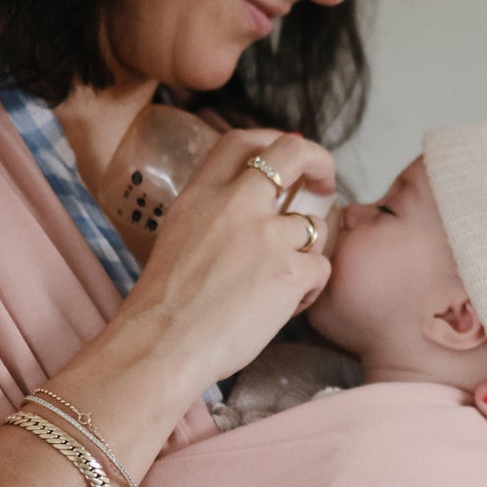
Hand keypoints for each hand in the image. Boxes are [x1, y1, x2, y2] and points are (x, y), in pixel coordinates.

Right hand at [119, 128, 336, 390]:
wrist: (161, 346)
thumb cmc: (164, 307)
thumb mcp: (178, 238)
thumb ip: (213, 216)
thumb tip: (246, 205)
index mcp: (201, 195)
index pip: (241, 141)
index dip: (273, 141)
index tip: (289, 156)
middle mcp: (235, 205)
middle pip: (292, 153)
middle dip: (319, 160)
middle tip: (325, 183)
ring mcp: (266, 236)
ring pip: (315, 226)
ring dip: (310, 253)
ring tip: (283, 285)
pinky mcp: (289, 272)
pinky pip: (321, 270)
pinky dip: (310, 290)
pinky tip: (283, 309)